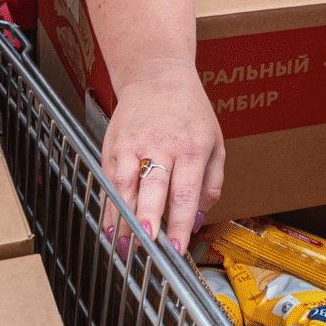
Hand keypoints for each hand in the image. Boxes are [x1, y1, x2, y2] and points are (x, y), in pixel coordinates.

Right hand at [99, 70, 223, 254]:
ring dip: (124, 219)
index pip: (185, 192)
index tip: (178, 249)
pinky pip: (109, 181)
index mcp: (191, 148)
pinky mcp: (113, 145)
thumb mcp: (215, 143)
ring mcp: (133, 145)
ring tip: (124, 248)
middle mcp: (161, 146)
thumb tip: (198, 219)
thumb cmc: (190, 113)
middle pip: (153, 188)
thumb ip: (212, 183)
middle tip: (147, 247)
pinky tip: (111, 227)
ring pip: (125, 187)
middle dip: (148, 220)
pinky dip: (109, 206)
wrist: (156, 76)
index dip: (180, 223)